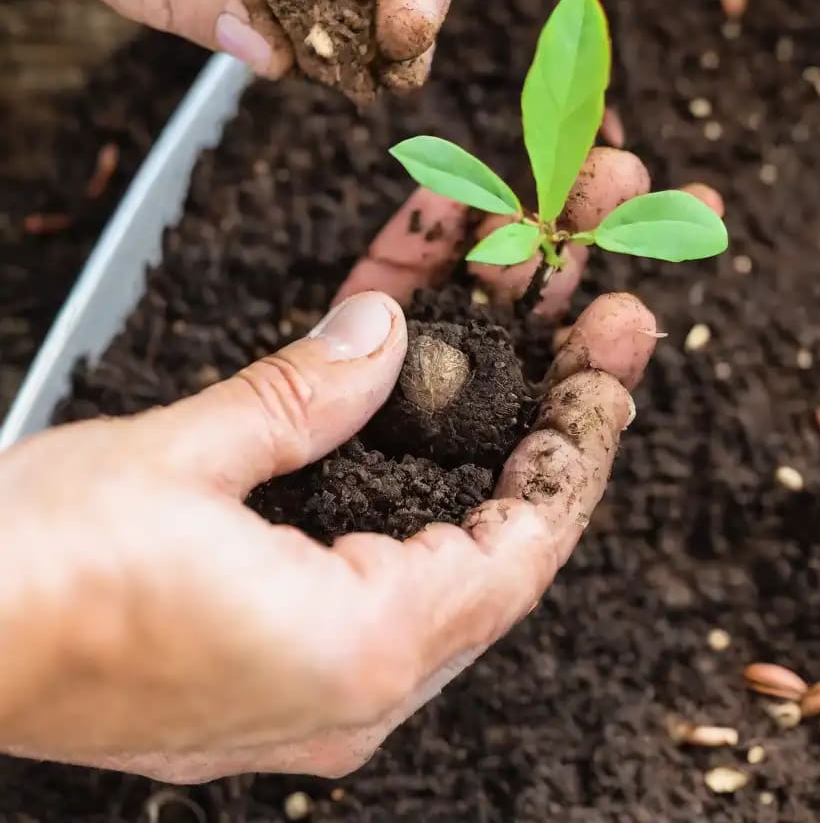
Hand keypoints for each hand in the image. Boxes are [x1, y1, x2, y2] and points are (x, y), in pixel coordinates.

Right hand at [0, 148, 714, 782]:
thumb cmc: (28, 580)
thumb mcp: (176, 462)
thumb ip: (301, 397)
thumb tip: (386, 337)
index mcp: (356, 652)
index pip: (522, 549)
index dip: (577, 447)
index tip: (610, 362)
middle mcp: (357, 674)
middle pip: (497, 525)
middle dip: (549, 407)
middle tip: (600, 310)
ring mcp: (320, 653)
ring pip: (438, 515)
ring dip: (481, 404)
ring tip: (528, 296)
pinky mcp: (280, 620)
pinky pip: (370, 520)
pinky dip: (394, 434)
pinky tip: (412, 327)